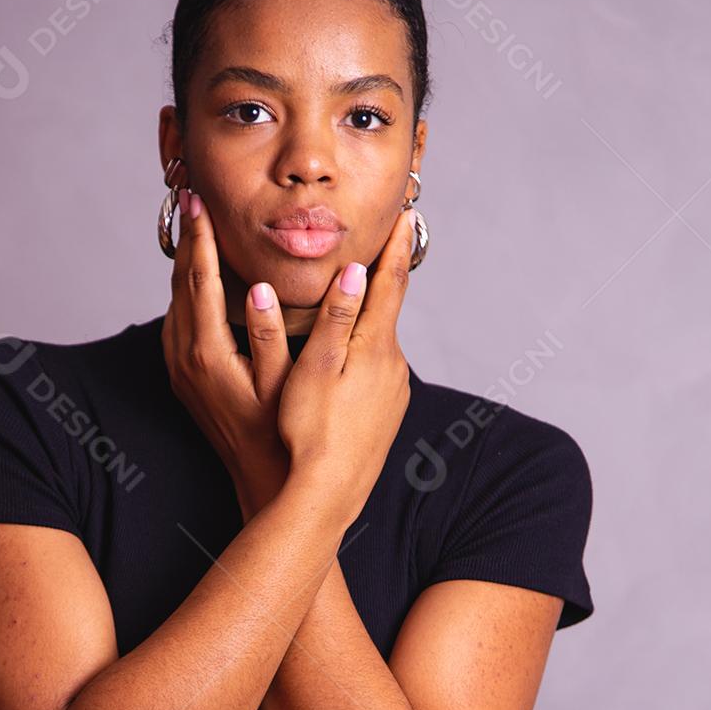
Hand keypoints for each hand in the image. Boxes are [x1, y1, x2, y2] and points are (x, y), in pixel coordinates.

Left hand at [161, 189, 293, 503]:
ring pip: (175, 301)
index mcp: (208, 353)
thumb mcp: (282, 386)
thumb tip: (266, 291)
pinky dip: (186, 291)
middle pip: (180, 283)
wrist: (259, 481)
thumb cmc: (280, 436)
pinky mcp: (183, 377)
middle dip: (188, 239)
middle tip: (191, 198)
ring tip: (194, 227)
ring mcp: (180, 368)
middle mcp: (185, 358)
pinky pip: (178, 321)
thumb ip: (272, 337)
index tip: (199, 202)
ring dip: (184, 263)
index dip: (201, 237)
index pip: (200, 281)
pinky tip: (198, 280)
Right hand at [276, 209, 414, 522]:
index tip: (402, 214)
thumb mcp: (314, 368)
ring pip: (378, 345)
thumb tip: (353, 271)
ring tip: (350, 307)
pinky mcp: (387, 417)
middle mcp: (392, 367)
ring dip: (366, 324)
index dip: (393, 246)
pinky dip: (362, 359)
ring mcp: (393, 394)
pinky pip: (375, 374)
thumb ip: (336, 319)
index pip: (389, 283)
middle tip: (374, 246)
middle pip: (384, 312)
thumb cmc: (308, 433)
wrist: (327, 495)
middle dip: (376, 281)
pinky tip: (343, 369)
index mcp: (374, 348)